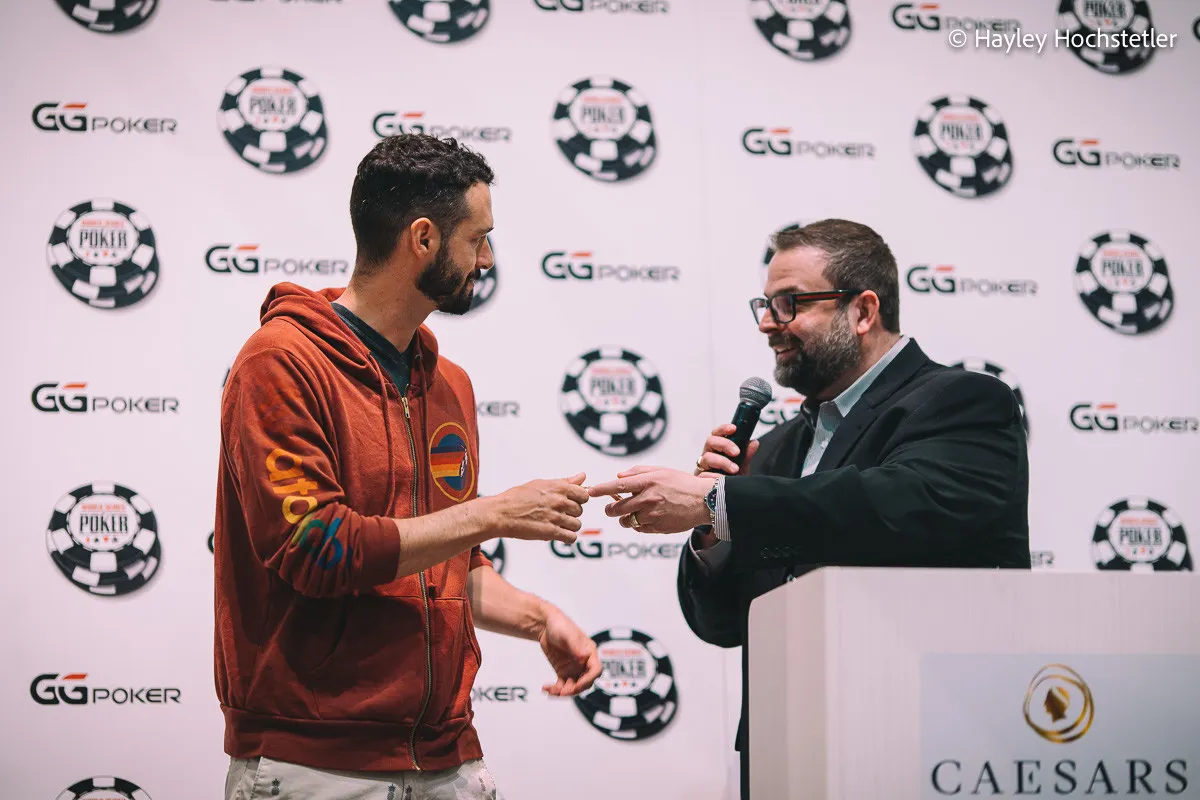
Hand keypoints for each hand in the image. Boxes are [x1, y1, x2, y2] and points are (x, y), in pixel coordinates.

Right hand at [484, 473, 588, 544]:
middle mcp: (559, 501)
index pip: (584, 495)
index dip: (578, 499)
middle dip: (571, 513)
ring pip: (577, 525)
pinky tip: (558, 534)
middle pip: (580, 510)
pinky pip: (571, 537)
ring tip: (556, 524)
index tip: (569, 502)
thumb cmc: (517, 497)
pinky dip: (566, 537)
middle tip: (557, 514)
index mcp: (558, 488)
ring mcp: (556, 517)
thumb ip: (564, 482)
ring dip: (568, 526)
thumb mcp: (541, 483)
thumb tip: (582, 476)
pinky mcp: (551, 532)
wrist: (501, 513)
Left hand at [537, 607, 600, 696]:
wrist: (545, 626)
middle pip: (585, 682)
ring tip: (552, 691)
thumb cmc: (560, 625)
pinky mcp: (563, 672)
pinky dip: (555, 690)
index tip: (578, 684)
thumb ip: (576, 646)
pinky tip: (546, 688)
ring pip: (573, 687)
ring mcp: (573, 668)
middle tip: (563, 691)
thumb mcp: (568, 634)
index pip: (595, 670)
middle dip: (575, 689)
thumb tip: (584, 657)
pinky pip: (561, 685)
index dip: (589, 679)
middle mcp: (583, 663)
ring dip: (564, 692)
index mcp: (589, 653)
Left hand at [587, 466, 716, 533]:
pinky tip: (644, 518)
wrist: (704, 501)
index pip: (618, 486)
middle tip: (611, 507)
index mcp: (648, 482)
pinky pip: (638, 529)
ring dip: (623, 518)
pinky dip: (636, 524)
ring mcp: (652, 516)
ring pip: (626, 521)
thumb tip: (619, 476)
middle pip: (617, 508)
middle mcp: (648, 499)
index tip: (590, 491)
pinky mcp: (657, 528)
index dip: (601, 489)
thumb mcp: (661, 471)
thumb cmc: (682, 483)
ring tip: (630, 512)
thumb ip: (638, 472)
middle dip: (610, 509)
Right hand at [695, 423, 759, 475]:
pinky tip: (722, 479)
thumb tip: (754, 443)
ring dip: (722, 462)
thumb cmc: (731, 479)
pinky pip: (704, 475)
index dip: (723, 429)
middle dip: (724, 444)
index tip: (734, 429)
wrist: (726, 498)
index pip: (717, 434)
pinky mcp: (699, 480)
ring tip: (734, 469)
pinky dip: (715, 476)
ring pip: (707, 458)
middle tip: (736, 452)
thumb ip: (746, 455)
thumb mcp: (742, 466)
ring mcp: (703, 468)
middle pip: (710, 441)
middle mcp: (708, 456)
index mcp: (717, 449)